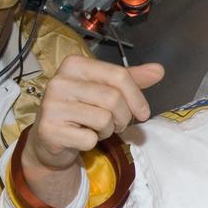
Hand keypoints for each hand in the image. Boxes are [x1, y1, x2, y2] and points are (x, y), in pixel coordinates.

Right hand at [23, 56, 163, 173]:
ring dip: (107, 130)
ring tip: (95, 128)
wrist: (50, 140)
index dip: (137, 97)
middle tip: (115, 123)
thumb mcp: (105, 89)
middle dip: (123, 117)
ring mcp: (51, 105)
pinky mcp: (49, 129)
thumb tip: (158, 70)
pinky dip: (91, 143)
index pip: (119, 75)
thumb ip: (131, 79)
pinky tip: (80, 137)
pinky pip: (89, 139)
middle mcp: (60, 81)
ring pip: (104, 119)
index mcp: (74, 64)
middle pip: (113, 98)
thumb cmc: (82, 110)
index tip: (143, 113)